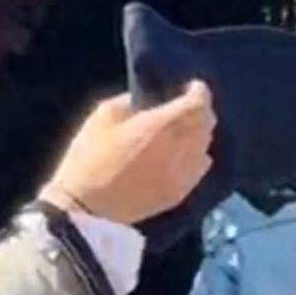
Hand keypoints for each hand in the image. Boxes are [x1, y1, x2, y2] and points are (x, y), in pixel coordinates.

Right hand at [41, 82, 215, 226]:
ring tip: (183, 131)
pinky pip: (199, 170)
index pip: (199, 103)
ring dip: (198, 135)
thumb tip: (146, 101)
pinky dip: (195, 157)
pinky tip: (180, 155)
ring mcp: (183, 175)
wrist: (88, 207)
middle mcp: (181, 149)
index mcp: (163, 125)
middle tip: (187, 106)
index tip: (190, 87)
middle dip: (200, 111)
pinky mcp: (179, 194)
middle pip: (207, 124)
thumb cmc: (90, 156)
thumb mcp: (104, 115)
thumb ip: (131, 101)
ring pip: (205, 148)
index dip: (199, 91)